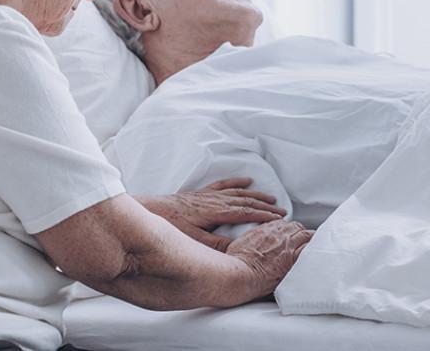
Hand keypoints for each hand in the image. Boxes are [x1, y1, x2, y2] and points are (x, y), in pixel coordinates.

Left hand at [135, 177, 286, 250]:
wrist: (148, 211)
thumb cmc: (169, 226)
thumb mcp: (193, 240)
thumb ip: (216, 245)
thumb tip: (238, 248)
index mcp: (215, 212)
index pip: (245, 212)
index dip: (264, 215)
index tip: (280, 219)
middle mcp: (214, 200)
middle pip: (245, 201)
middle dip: (264, 205)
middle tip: (282, 210)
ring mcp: (206, 195)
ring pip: (237, 192)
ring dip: (255, 194)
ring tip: (269, 196)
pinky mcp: (199, 194)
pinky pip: (222, 185)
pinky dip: (235, 183)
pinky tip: (245, 181)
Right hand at [227, 219, 313, 298]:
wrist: (239, 273)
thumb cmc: (234, 261)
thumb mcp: (238, 243)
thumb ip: (249, 238)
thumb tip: (249, 240)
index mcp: (265, 229)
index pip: (282, 223)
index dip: (286, 230)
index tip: (287, 236)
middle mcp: (278, 233)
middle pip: (296, 227)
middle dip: (299, 233)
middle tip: (301, 241)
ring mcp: (287, 245)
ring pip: (306, 235)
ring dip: (309, 239)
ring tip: (313, 245)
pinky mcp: (292, 258)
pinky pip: (310, 249)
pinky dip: (314, 250)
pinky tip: (318, 254)